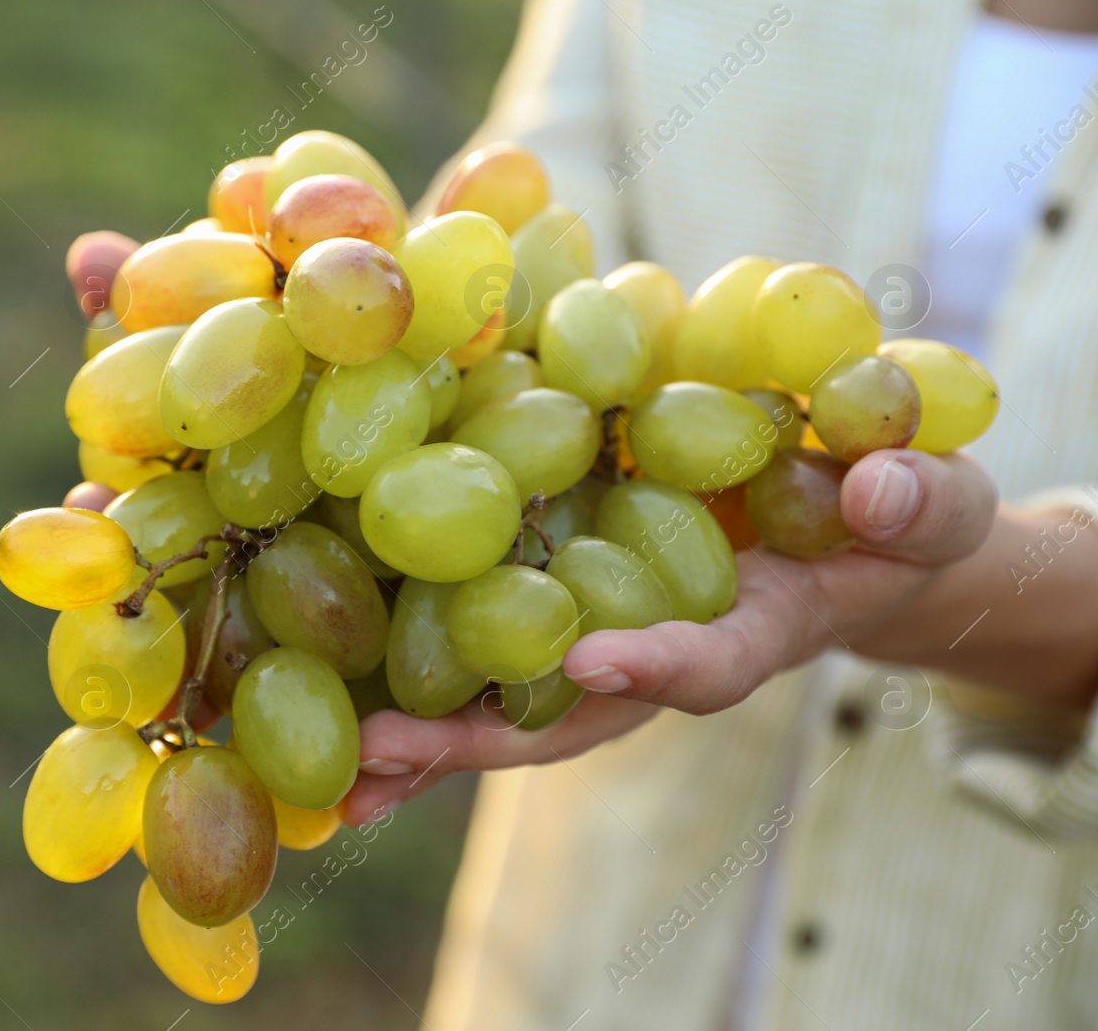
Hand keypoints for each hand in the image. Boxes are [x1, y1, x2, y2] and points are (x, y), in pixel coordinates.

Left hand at [342, 448, 998, 824]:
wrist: (844, 520)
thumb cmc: (892, 515)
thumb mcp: (929, 498)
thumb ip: (918, 500)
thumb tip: (880, 493)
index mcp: (752, 633)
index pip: (707, 663)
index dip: (657, 664)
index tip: (597, 660)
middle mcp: (659, 654)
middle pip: (569, 714)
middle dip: (481, 741)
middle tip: (383, 759)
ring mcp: (606, 637)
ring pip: (511, 700)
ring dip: (425, 737)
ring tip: (334, 770)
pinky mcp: (564, 600)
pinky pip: (487, 640)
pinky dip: (418, 670)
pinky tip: (337, 687)